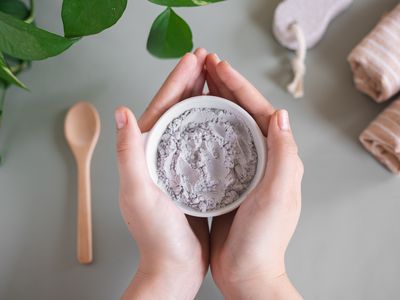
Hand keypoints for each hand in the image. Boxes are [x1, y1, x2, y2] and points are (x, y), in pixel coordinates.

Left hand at [115, 49, 208, 299]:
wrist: (174, 265)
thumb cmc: (155, 235)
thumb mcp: (138, 193)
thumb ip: (128, 154)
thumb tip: (120, 111)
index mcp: (145, 152)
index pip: (161, 106)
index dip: (177, 79)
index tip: (194, 57)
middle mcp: (160, 153)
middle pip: (177, 108)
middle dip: (193, 81)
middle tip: (210, 59)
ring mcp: (177, 162)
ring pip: (191, 121)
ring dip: (203, 97)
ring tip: (218, 79)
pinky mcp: (192, 174)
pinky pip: (202, 140)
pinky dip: (212, 123)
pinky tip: (225, 115)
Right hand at [206, 54, 303, 298]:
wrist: (247, 272)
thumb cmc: (264, 239)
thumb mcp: (279, 195)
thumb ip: (283, 155)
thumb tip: (281, 114)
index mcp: (278, 158)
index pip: (259, 110)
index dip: (238, 85)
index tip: (218, 65)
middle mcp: (263, 158)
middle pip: (242, 112)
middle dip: (224, 86)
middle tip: (203, 65)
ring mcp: (244, 168)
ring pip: (228, 124)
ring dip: (214, 101)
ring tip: (197, 83)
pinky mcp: (228, 179)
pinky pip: (217, 144)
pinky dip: (205, 126)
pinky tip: (192, 118)